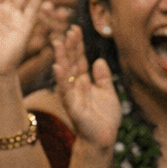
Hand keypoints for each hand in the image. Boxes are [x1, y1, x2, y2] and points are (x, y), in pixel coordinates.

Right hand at [51, 25, 119, 150]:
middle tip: (68, 30)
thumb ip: (103, 77)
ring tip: (58, 43)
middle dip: (69, 47)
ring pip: (65, 74)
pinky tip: (58, 66)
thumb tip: (99, 60)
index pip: (79, 59)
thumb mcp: (108, 92)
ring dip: (61, 58)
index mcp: (84, 82)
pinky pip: (66, 91)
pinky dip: (62, 79)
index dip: (77, 45)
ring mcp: (72, 96)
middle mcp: (75, 86)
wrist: (104, 139)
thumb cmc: (105, 118)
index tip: (75, 29)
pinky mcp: (72, 107)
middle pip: (71, 62)